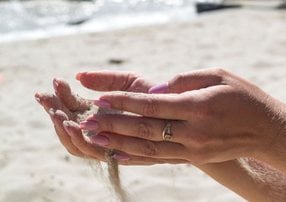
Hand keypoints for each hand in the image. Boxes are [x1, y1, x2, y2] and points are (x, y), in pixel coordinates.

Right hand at [35, 71, 186, 164]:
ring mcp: (109, 144)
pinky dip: (81, 140)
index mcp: (101, 115)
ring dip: (63, 127)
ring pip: (77, 143)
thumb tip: (79, 76)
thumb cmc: (156, 97)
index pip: (73, 109)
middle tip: (46, 97)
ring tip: (58, 111)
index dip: (60, 98)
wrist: (181, 115)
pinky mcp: (119, 154)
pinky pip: (94, 153)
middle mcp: (102, 132)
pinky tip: (76, 123)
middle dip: (55, 113)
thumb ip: (106, 79)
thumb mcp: (129, 83)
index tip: (54, 82)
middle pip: (69, 128)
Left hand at [82, 68, 285, 163]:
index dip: (124, 102)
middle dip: (113, 125)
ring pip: (149, 149)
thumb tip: (157, 90)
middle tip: (86, 122)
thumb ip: (185, 80)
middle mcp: (193, 132)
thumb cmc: (244, 96)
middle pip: (145, 129)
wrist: (268, 130)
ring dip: (119, 144)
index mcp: (198, 107)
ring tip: (93, 139)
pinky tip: (119, 155)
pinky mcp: (195, 159)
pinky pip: (161, 160)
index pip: (152, 105)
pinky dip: (138, 158)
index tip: (101, 99)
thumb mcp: (218, 76)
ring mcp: (194, 149)